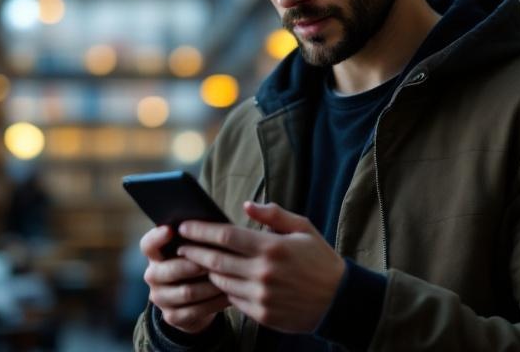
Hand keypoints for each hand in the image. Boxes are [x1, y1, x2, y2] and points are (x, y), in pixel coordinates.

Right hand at [139, 225, 229, 334]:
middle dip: (192, 265)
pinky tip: (228, 296)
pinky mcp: (172, 316)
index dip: (156, 237)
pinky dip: (214, 303)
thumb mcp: (193, 250)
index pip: (148, 245)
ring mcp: (160, 297)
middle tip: (212, 260)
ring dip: (209, 285)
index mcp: (155, 255)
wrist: (195, 300)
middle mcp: (153, 276)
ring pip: (186, 292)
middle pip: (167, 270)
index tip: (171, 229)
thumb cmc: (197, 264)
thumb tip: (211, 224)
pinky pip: (194, 311)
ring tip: (228, 279)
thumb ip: (195, 239)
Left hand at [177, 201, 344, 332]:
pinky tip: (219, 281)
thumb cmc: (320, 259)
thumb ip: (274, 215)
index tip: (185, 226)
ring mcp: (261, 296)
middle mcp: (264, 273)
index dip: (201, 230)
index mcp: (272, 247)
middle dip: (194, 251)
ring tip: (196, 262)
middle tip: (180, 245)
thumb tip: (246, 205)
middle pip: (216, 260)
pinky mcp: (262, 314)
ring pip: (221, 282)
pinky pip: (233, 300)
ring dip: (207, 272)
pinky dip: (224, 289)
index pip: (226, 236)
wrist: (339, 300)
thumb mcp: (303, 228)